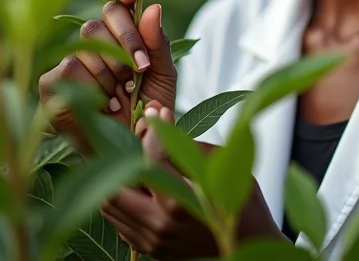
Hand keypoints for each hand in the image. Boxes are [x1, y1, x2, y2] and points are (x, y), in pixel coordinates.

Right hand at [38, 0, 177, 149]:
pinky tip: (105, 103)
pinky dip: (92, 85)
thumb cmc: (149, 110)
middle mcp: (94, 45)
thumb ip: (158, 42)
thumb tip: (152, 6)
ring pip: (87, 43)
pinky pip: (70, 67)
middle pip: (102, 18)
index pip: (119, 6)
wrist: (135, 149)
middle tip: (140, 70)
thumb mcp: (163, 75)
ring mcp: (71, 62)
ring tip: (124, 97)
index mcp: (122, 37)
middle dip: (127, 43)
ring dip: (112, 71)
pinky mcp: (51, 83)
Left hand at [101, 102, 287, 258]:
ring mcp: (152, 241)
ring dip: (117, 180)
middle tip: (134, 139)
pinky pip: (120, 224)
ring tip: (134, 159)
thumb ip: (187, 144)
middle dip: (122, 157)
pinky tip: (140, 186)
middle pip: (114, 187)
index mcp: (179, 202)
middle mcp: (159, 224)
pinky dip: (123, 201)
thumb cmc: (241, 201)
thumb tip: (162, 120)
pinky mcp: (150, 250)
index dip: (153, 130)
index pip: (150, 158)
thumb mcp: (221, 165)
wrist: (248, 243)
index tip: (156, 112)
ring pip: (110, 208)